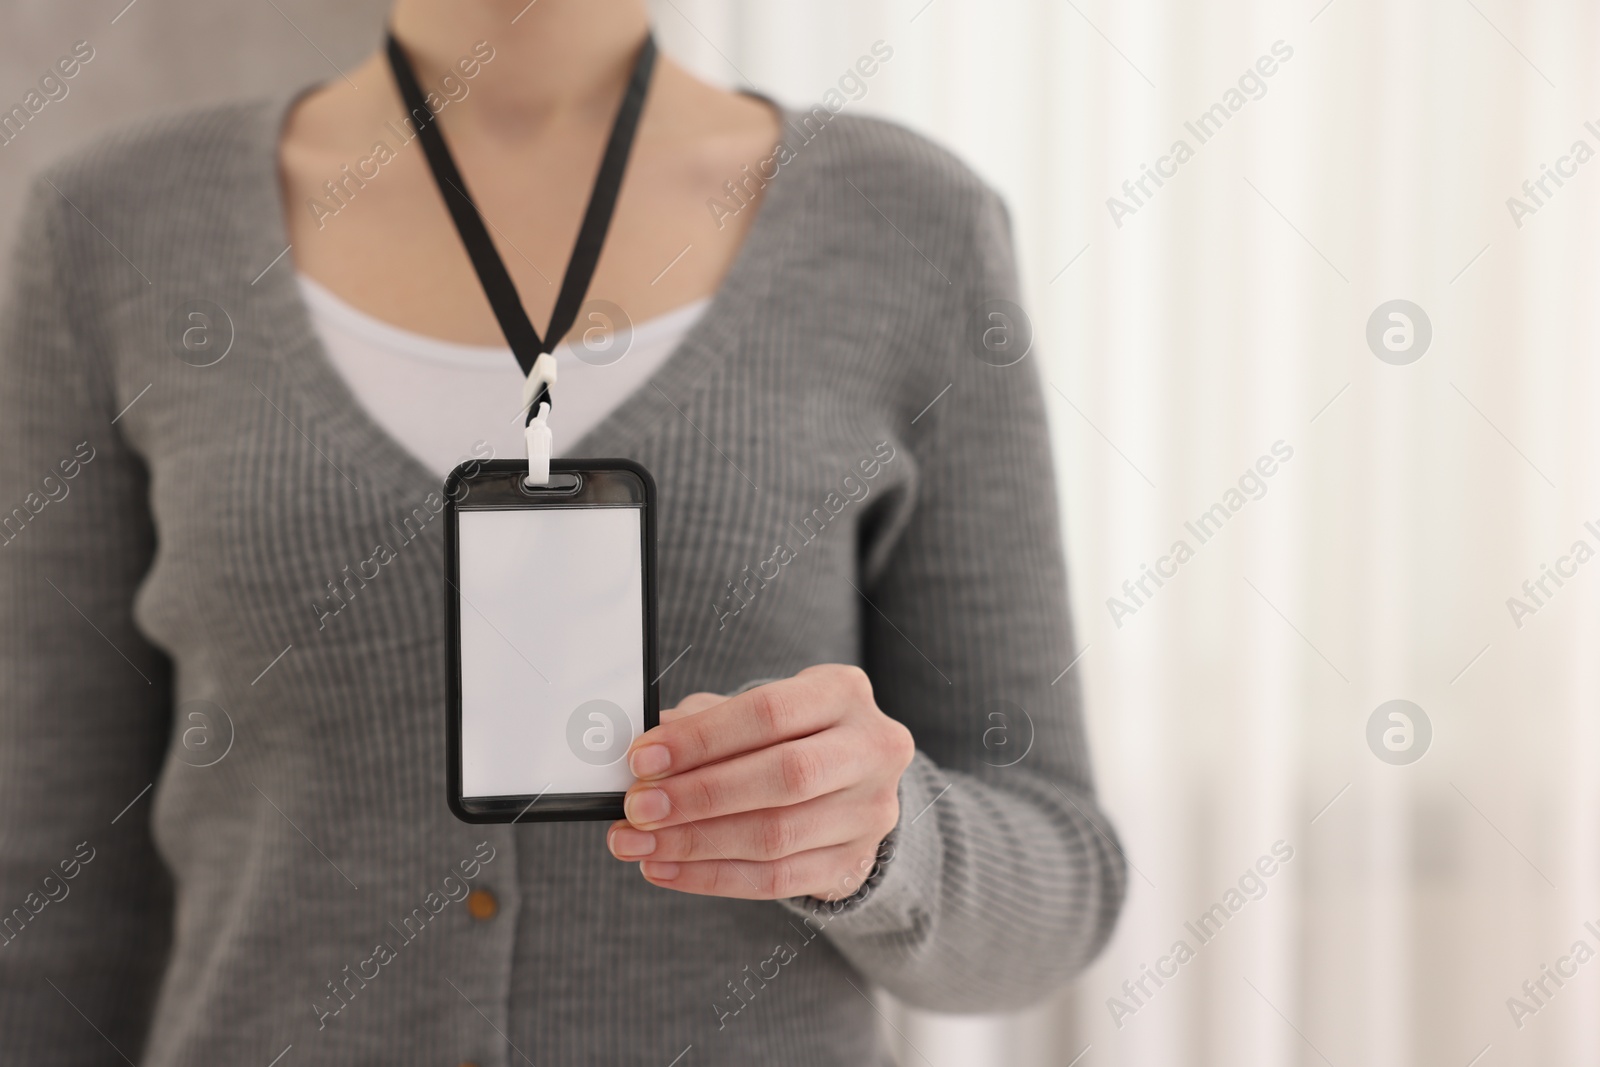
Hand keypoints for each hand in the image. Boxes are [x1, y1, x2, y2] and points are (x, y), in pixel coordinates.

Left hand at [606, 664, 914, 900]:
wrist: (847, 785)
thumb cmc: (787, 736)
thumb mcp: (751, 712)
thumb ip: (701, 724)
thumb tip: (641, 753)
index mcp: (842, 693)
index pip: (768, 712)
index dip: (701, 738)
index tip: (642, 758)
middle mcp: (871, 748)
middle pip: (783, 777)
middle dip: (699, 795)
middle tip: (638, 807)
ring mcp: (869, 811)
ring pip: (776, 836)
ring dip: (695, 843)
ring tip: (639, 843)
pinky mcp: (854, 862)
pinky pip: (776, 880)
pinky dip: (711, 877)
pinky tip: (666, 868)